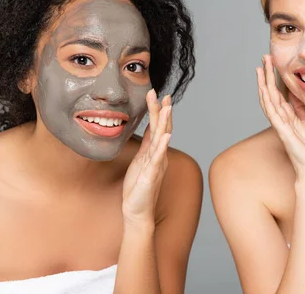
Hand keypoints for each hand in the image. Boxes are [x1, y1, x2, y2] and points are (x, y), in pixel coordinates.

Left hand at [122, 89, 171, 227]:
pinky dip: (162, 145)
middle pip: (161, 128)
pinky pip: (157, 158)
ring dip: (165, 122)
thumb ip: (146, 144)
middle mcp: (159, 155)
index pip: (157, 126)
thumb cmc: (138, 187)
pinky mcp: (152, 174)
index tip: (155, 93)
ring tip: (167, 107)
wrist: (137, 211)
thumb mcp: (140, 160)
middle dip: (161, 110)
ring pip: (161, 139)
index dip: (156, 110)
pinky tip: (165, 135)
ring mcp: (157, 164)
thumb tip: (149, 127)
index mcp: (154, 151)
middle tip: (162, 94)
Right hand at [256, 55, 304, 176]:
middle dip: (267, 75)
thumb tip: (296, 95)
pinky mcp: (283, 131)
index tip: (272, 62)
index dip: (274, 77)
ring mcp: (280, 124)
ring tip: (261, 68)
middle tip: (264, 57)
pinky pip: (273, 114)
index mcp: (288, 116)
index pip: (278, 92)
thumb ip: (301, 109)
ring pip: (268, 100)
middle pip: (270, 92)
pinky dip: (268, 101)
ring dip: (263, 84)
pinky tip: (264, 90)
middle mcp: (281, 118)